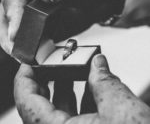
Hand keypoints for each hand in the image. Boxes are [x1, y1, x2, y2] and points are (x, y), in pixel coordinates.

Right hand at [0, 0, 126, 53]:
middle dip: (9, 32)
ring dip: (19, 42)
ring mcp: (40, 11)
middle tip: (14, 49)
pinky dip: (34, 45)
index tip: (15, 33)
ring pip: (21, 26)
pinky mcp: (48, 23)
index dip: (13, 13)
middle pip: (11, 12)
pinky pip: (36, 34)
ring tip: (22, 56)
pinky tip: (35, 54)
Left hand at [14, 54, 149, 123]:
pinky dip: (80, 98)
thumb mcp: (121, 109)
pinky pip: (73, 115)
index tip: (29, 63)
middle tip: (52, 63)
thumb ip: (105, 81)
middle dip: (48, 79)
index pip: (26, 102)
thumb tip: (99, 62)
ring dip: (66, 87)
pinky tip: (89, 85)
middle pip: (42, 104)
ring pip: (59, 109)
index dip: (24, 79)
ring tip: (72, 69)